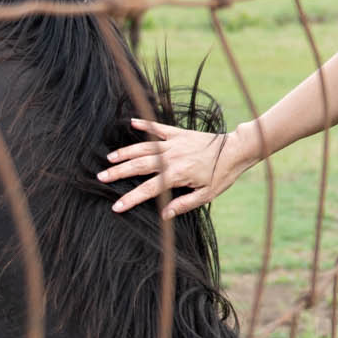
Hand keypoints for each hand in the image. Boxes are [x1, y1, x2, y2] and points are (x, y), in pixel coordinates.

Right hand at [100, 119, 256, 216]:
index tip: (116, 206)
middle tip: (101, 177)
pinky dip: (144, 124)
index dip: (131, 198)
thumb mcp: (206, 195)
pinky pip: (158, 128)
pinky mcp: (179, 133)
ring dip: (125, 152)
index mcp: (177, 175)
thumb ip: (184, 204)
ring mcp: (174, 143)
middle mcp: (171, 157)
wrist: (236, 150)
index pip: (149, 189)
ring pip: (144, 147)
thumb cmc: (222, 175)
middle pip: (139, 165)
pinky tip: (131, 122)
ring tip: (109, 158)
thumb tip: (164, 215)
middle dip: (118, 172)